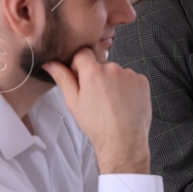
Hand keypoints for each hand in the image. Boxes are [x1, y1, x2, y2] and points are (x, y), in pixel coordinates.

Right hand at [43, 47, 151, 175]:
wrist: (123, 139)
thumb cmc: (96, 123)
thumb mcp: (73, 101)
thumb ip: (63, 78)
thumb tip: (50, 62)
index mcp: (93, 72)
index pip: (83, 52)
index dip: (79, 63)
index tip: (79, 77)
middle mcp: (113, 68)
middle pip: (101, 64)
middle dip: (96, 75)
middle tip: (96, 96)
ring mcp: (130, 74)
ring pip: (116, 72)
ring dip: (112, 81)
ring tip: (111, 102)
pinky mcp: (143, 81)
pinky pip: (131, 78)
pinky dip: (126, 87)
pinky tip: (123, 102)